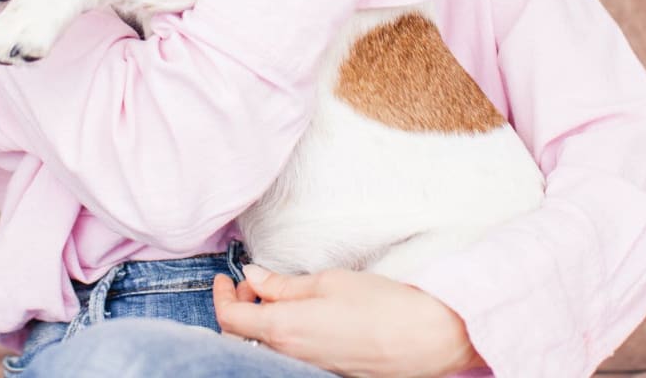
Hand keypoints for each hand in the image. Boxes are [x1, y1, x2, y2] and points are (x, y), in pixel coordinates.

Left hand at [212, 265, 484, 377]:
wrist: (424, 339)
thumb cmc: (380, 305)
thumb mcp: (327, 282)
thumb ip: (284, 284)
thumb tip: (253, 277)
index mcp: (284, 330)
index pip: (230, 320)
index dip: (220, 297)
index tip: (223, 278)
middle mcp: (290, 355)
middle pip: (242, 337)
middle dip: (238, 307)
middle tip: (249, 282)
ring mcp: (308, 366)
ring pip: (265, 346)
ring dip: (260, 320)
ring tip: (274, 293)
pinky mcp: (326, 370)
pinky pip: (289, 354)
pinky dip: (282, 332)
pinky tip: (298, 313)